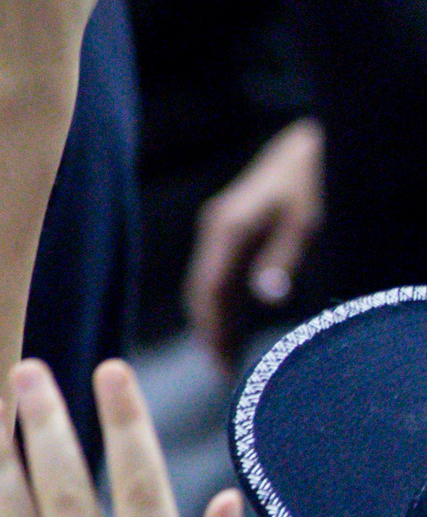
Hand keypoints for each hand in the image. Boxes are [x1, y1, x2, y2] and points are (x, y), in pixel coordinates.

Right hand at [186, 117, 322, 363]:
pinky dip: (223, 299)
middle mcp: (216, 227)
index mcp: (227, 228)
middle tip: (222, 372)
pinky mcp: (233, 224)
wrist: (314, 143)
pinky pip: (219, 269)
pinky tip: (236, 319)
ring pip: (209, 280)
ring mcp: (222, 224)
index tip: (220, 366)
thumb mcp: (308, 219)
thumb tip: (265, 297)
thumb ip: (285, 256)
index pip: (208, 289)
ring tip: (226, 356)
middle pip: (202, 288)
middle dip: (209, 330)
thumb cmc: (315, 180)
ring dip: (215, 317)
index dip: (212, 329)